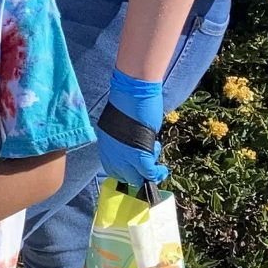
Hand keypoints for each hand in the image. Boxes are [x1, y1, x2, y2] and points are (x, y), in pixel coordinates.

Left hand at [98, 70, 167, 188]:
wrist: (132, 91)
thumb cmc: (128, 101)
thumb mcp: (120, 124)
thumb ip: (121, 139)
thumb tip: (133, 148)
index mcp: (104, 144)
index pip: (111, 168)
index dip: (126, 171)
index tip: (136, 169)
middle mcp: (110, 153)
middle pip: (122, 175)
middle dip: (137, 173)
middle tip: (150, 164)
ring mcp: (123, 156)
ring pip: (136, 176)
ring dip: (149, 170)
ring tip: (155, 151)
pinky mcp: (139, 155)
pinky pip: (148, 172)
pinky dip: (157, 173)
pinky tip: (162, 169)